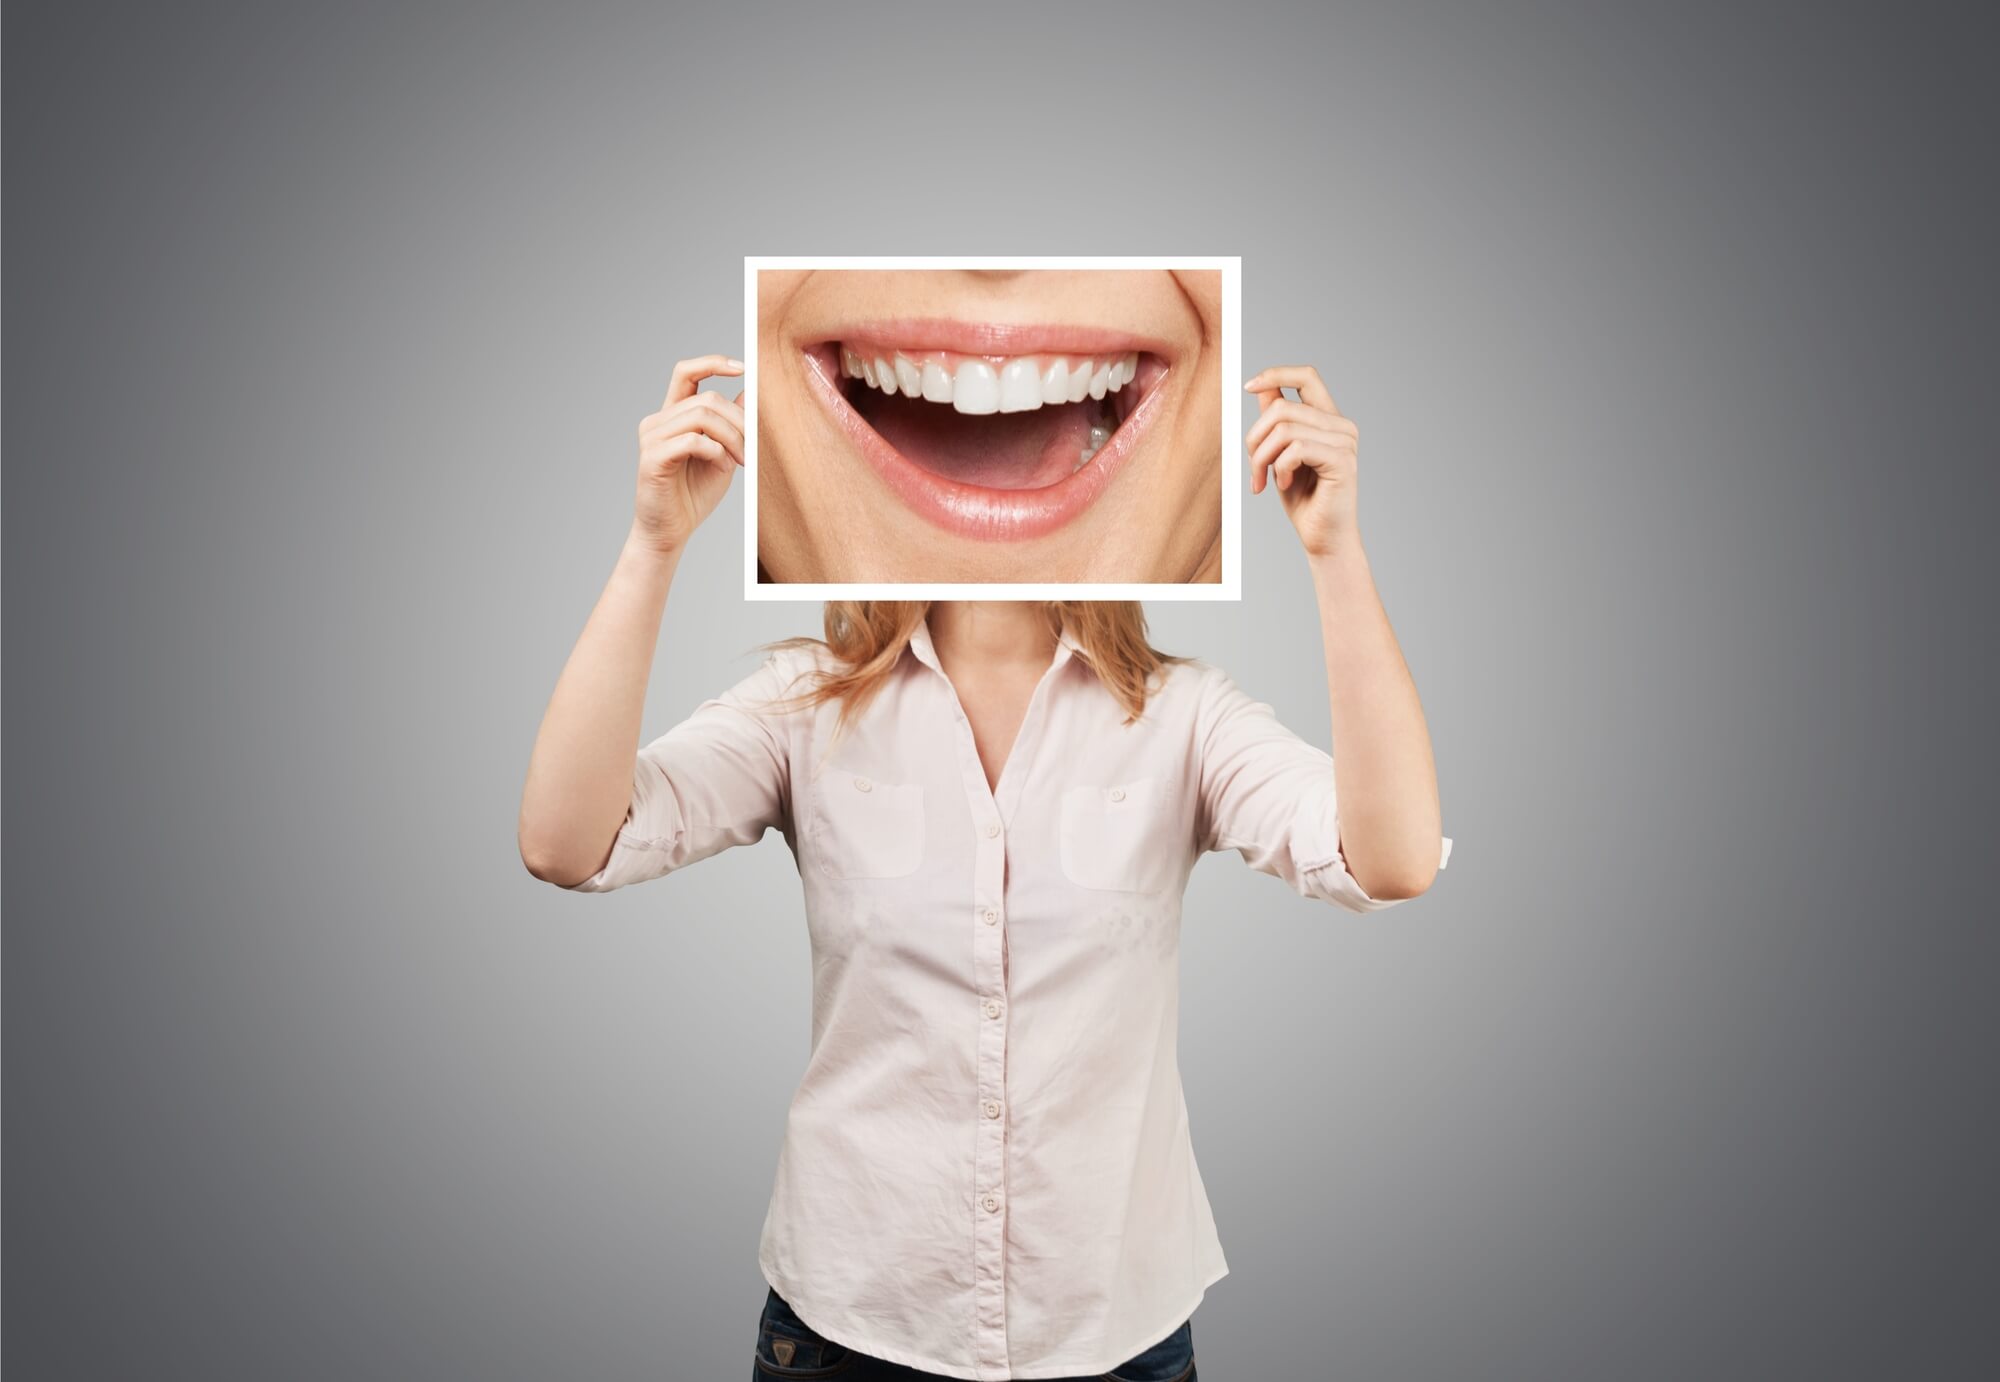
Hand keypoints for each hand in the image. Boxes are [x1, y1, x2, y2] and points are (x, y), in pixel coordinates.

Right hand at [631, 354, 747, 554]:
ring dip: (732, 438)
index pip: (686, 373)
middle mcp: (658, 421)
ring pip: (702, 417)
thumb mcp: (723, 453)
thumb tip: (750, 391)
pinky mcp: (652, 458)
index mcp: (672, 416)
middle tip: (752, 451)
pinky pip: (692, 440)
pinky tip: (722, 467)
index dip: (712, 363)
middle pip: (707, 399)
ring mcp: (651, 438)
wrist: (670, 532)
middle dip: (740, 422)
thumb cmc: (694, 495)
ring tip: (740, 462)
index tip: (742, 367)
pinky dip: (716, 451)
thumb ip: (732, 424)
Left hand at [1243, 364, 1359, 557]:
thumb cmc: (1304, 501)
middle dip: (1254, 438)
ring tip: (1262, 480)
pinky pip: (1296, 448)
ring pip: (1284, 429)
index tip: (1247, 386)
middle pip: (1282, 407)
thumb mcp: (1281, 455)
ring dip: (1262, 458)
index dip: (1276, 373)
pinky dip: (1280, 467)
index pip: (1306, 376)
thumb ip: (1277, 423)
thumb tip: (1262, 387)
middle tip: (1252, 469)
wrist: (1324, 539)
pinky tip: (1284, 484)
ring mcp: (1345, 442)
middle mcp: (1341, 425)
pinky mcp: (1342, 460)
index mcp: (1329, 420)